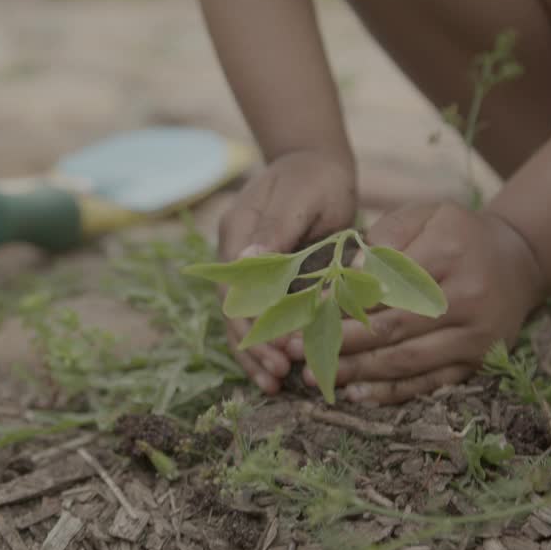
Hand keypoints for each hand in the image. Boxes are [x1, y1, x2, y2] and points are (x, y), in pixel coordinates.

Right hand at [216, 150, 356, 392]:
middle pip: (234, 311)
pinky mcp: (266, 283)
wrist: (316, 165)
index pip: (235, 287)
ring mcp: (248, 272)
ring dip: (257, 353)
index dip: (253, 320)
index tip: (277, 347)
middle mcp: (235, 256)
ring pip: (243, 321)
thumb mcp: (299, 195)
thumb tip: (248, 258)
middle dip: (254, 346)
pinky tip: (280, 370)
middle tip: (281, 374)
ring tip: (276, 383)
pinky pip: (262, 319)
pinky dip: (269, 344)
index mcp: (237, 232)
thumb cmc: (312, 177)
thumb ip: (276, 227)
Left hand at [291, 201, 545, 403]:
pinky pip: (429, 382)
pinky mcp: (479, 361)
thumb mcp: (425, 214)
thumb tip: (348, 272)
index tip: (307, 312)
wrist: (518, 261)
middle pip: (391, 328)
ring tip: (316, 375)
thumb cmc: (457, 234)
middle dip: (340, 342)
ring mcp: (476, 335)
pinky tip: (357, 393)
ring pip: (406, 361)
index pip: (384, 285)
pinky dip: (391, 392)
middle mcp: (466, 297)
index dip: (342, 302)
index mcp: (448, 253)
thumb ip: (386, 235)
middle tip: (297, 350)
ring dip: (357, 372)